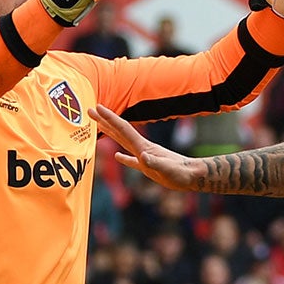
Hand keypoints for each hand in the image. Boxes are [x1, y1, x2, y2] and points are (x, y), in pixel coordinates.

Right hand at [91, 103, 205, 188]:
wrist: (194, 176)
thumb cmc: (182, 174)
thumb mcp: (167, 170)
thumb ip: (154, 163)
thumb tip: (142, 157)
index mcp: (143, 147)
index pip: (123, 129)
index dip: (109, 118)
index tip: (97, 107)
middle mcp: (142, 148)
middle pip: (119, 131)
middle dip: (104, 121)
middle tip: (89, 110)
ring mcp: (145, 156)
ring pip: (123, 142)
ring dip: (110, 133)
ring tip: (99, 126)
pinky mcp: (149, 167)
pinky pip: (132, 161)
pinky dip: (124, 158)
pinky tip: (117, 156)